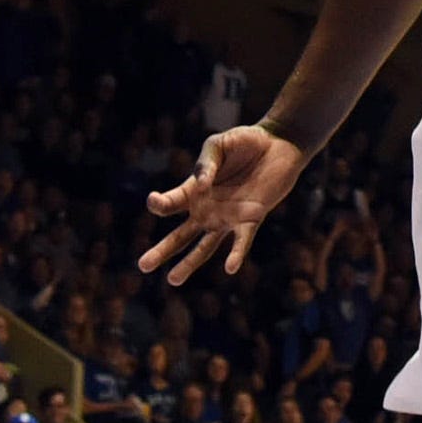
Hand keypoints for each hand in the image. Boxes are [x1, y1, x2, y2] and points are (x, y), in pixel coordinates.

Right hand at [141, 126, 307, 282]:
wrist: (279, 144)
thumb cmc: (245, 142)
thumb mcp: (218, 145)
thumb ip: (206, 162)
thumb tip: (200, 185)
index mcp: (195, 190)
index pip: (170, 203)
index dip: (159, 204)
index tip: (155, 201)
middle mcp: (208, 209)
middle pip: (181, 235)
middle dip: (162, 250)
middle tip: (142, 266)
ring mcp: (228, 217)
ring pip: (205, 246)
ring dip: (189, 263)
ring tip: (172, 280)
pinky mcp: (251, 219)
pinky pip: (242, 241)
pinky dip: (236, 254)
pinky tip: (230, 268)